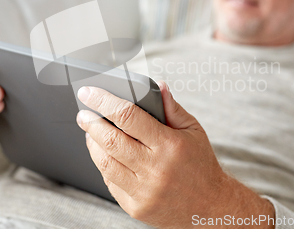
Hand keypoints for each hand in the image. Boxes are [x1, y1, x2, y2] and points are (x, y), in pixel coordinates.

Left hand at [76, 82, 273, 227]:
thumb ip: (172, 108)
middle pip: (110, 139)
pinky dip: (102, 164)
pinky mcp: (135, 207)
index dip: (104, 101)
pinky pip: (109, 182)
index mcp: (169, 145)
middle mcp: (154, 169)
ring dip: (92, 143)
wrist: (210, 207)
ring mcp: (143, 190)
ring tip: (90, 132)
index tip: (89, 93)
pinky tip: (103, 154)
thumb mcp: (194, 131)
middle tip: (83, 114)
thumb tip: (158, 85)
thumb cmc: (201, 165)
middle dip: (90, 122)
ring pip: (104, 162)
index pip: (128, 116)